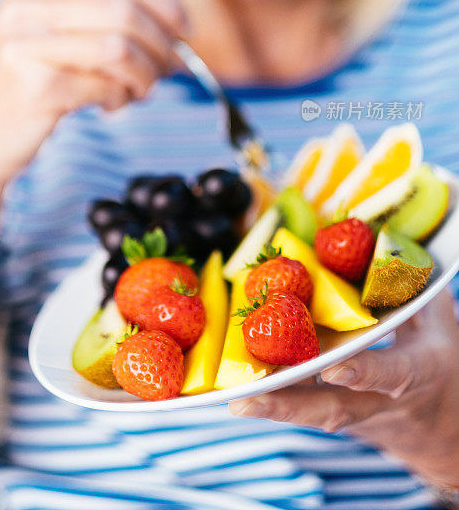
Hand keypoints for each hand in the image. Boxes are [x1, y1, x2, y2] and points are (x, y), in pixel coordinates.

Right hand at [0, 0, 187, 185]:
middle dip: (162, 42)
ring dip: (146, 74)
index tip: (185, 29)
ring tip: (140, 90)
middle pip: (126, 9)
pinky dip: (121, 98)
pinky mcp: (34, 86)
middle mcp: (26, 5)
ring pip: (121, 47)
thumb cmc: (27, 84)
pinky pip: (106, 86)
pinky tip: (111, 105)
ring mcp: (25, 44)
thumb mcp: (65, 33)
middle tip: (171, 66)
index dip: (164, 2)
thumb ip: (114, 4)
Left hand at [230, 290, 458, 489]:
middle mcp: (382, 401)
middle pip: (334, 409)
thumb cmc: (441, 361)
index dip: (364, 372)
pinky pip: (306, 407)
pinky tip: (240, 391)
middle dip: (291, 405)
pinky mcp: (339, 414)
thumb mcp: (441, 323)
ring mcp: (358, 414)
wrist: (444, 429)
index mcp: (418, 373)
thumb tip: (392, 241)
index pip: (391, 374)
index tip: (334, 369)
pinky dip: (275, 399)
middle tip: (248, 400)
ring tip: (235, 399)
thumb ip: (418, 288)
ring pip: (313, 415)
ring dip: (274, 407)